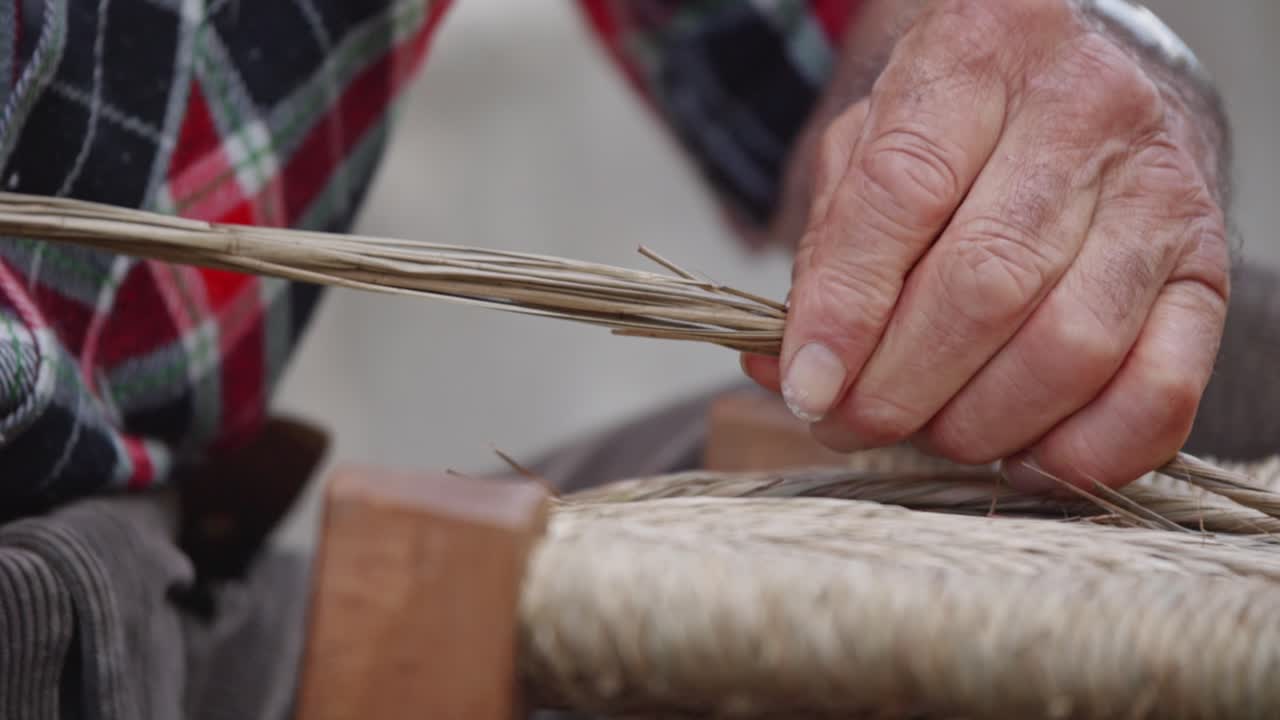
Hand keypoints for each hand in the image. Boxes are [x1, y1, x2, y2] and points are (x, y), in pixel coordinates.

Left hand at [743, 0, 1229, 489]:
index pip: (902, 194)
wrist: (1092, 78)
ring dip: (979, 424)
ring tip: (929, 433)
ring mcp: (1159, 195)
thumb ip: (826, 250)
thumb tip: (782, 368)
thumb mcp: (870, 143)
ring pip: (1069, 346)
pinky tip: (1022, 456)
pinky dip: (1085, 450)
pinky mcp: (1207, 271)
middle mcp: (1083, 115)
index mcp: (979, 59)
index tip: (807, 387)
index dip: (846, 309)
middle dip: (900, 387)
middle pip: (985, 285)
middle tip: (851, 423)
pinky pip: (1162, 389)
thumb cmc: (964, 123)